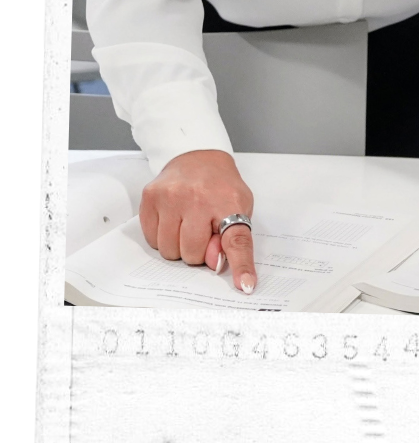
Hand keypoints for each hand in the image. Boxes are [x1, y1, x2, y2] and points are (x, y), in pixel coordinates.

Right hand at [139, 150, 256, 293]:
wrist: (197, 157)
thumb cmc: (220, 187)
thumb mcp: (239, 207)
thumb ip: (232, 237)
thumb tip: (213, 263)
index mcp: (228, 201)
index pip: (236, 240)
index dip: (241, 266)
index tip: (245, 285)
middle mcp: (198, 198)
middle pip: (192, 254)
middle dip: (197, 251)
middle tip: (201, 231)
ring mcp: (170, 196)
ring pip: (169, 251)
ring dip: (178, 246)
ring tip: (187, 224)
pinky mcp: (150, 197)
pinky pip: (152, 240)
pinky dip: (162, 236)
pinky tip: (172, 218)